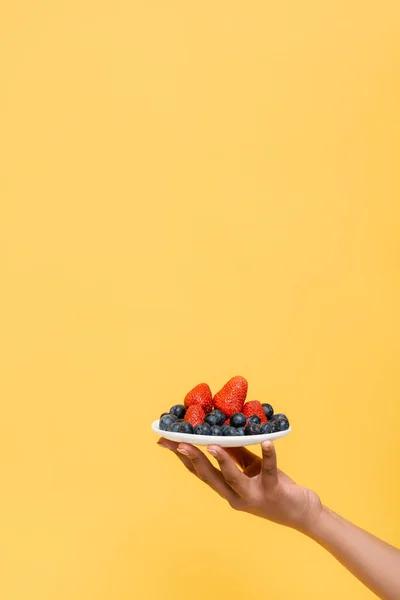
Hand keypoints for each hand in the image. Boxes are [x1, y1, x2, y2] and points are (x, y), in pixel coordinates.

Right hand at [158, 439, 321, 531]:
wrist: (302, 513)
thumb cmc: (274, 488)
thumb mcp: (250, 469)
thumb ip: (235, 454)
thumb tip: (219, 432)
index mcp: (228, 490)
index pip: (199, 473)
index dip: (182, 458)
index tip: (166, 441)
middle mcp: (236, 496)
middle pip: (209, 477)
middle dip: (193, 459)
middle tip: (178, 443)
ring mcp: (253, 495)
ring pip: (233, 478)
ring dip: (222, 461)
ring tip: (212, 445)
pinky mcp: (273, 491)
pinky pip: (270, 470)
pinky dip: (268, 455)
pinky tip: (266, 441)